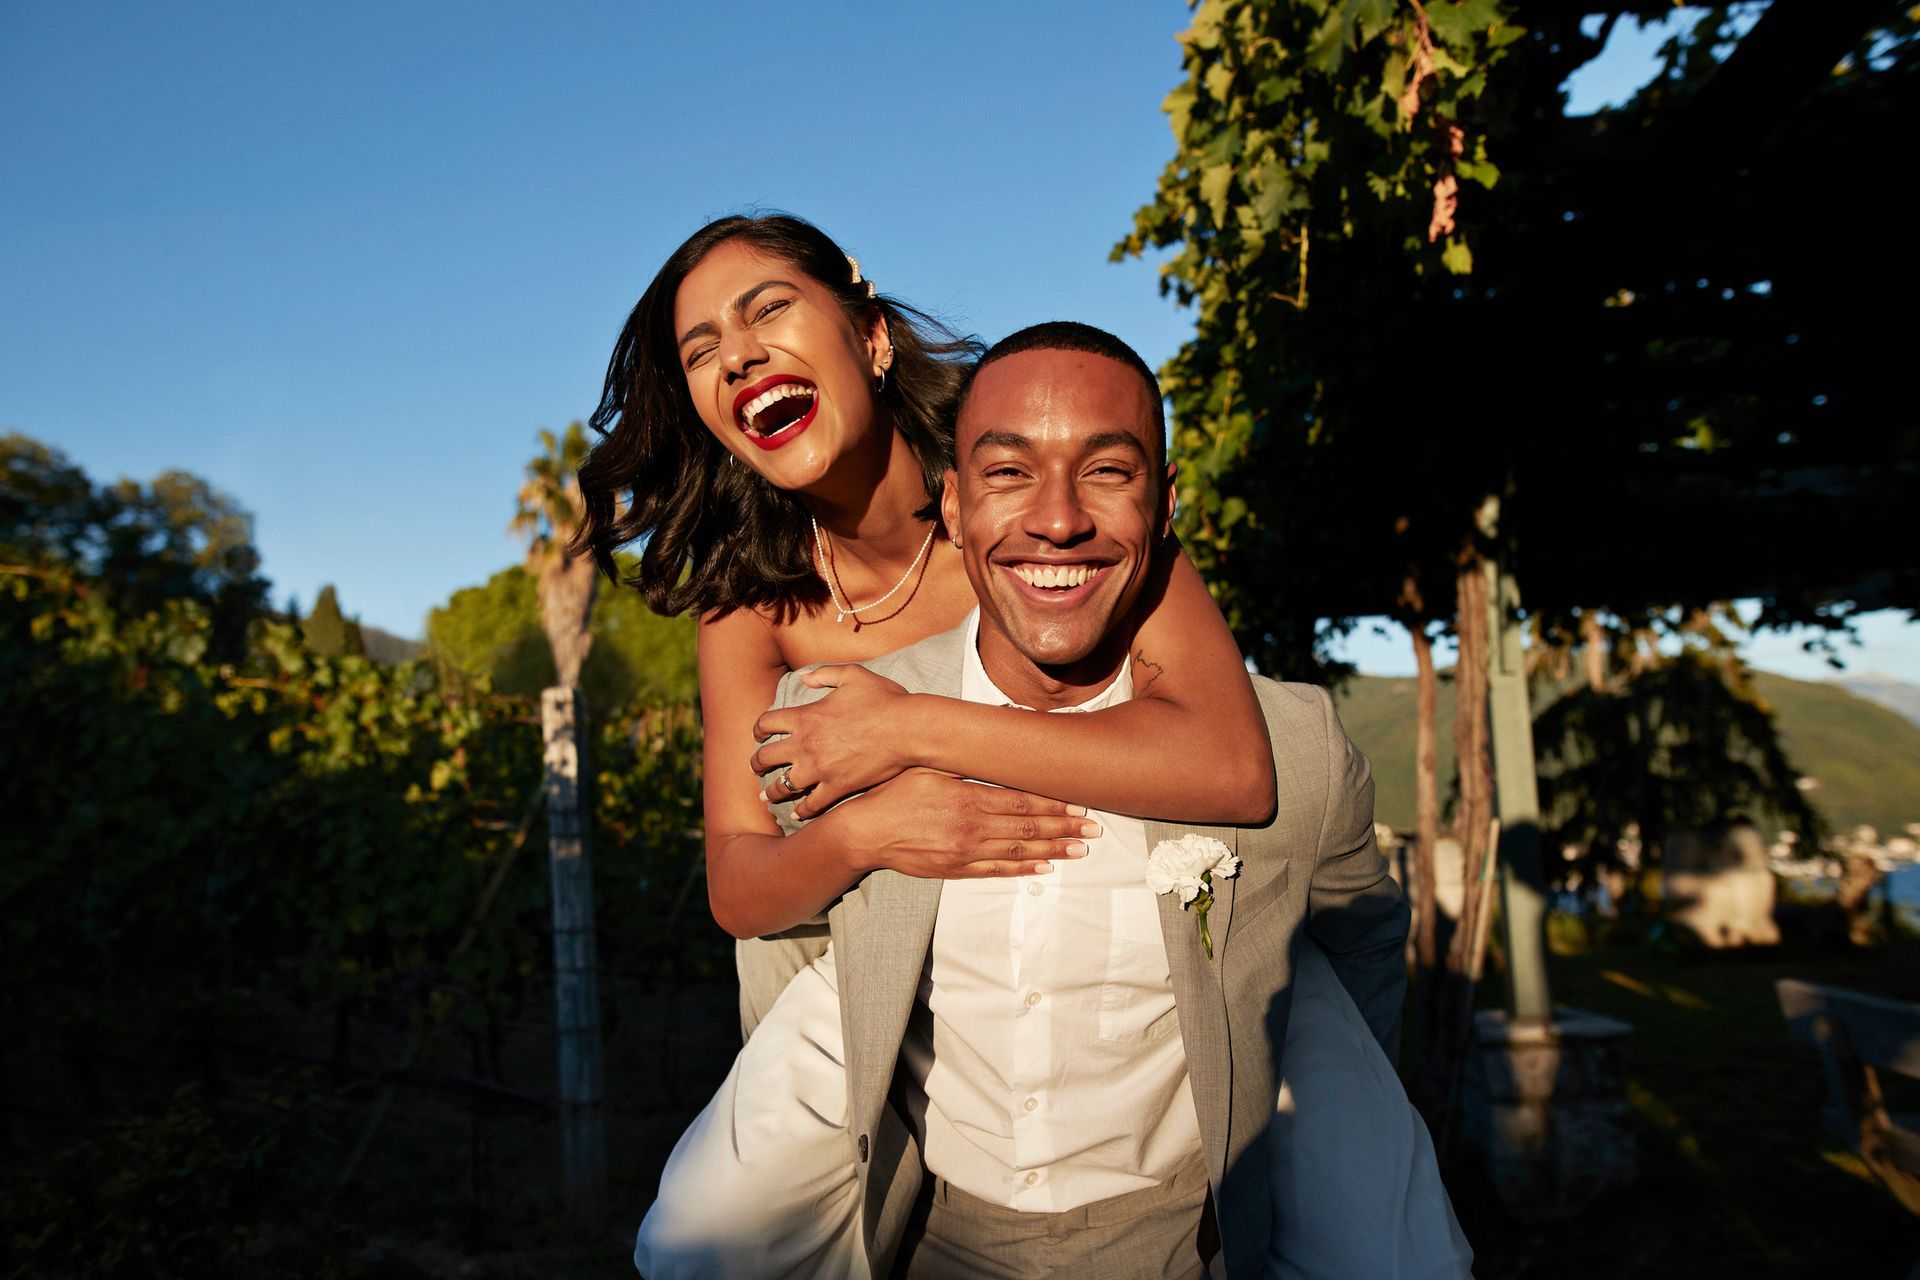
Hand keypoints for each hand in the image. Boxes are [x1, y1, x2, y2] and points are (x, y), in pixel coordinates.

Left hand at [752, 665, 917, 817]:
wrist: (906, 729)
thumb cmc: (883, 699)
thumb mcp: (852, 675)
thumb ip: (824, 674)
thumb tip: (803, 677)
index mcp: (806, 716)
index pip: (766, 723)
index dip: (758, 729)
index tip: (759, 735)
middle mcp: (805, 745)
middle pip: (766, 758)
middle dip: (756, 763)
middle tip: (756, 767)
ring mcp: (819, 769)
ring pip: (782, 787)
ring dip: (772, 792)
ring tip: (767, 796)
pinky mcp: (837, 787)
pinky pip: (811, 805)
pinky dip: (802, 811)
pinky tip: (797, 814)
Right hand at [821, 769, 1098, 879]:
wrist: (863, 832)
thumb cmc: (894, 793)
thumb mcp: (927, 766)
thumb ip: (961, 757)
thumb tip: (990, 736)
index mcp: (967, 797)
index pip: (1021, 801)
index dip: (1054, 803)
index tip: (1080, 802)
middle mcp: (971, 826)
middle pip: (1028, 827)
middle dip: (1064, 827)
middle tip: (1094, 828)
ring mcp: (965, 851)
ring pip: (1018, 851)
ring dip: (1053, 850)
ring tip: (1081, 849)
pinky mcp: (955, 869)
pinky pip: (996, 871)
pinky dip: (1023, 870)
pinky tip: (1045, 868)